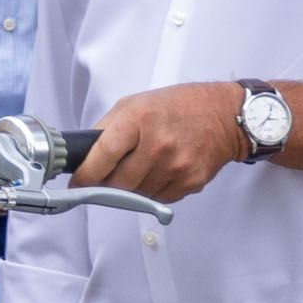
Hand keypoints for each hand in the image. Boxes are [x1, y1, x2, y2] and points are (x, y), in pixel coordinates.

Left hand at [76, 82, 250, 204]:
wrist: (224, 116)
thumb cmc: (180, 106)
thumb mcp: (136, 103)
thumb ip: (108, 128)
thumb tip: (85, 156)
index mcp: (140, 119)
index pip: (104, 154)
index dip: (86, 174)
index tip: (78, 183)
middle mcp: (158, 144)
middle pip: (118, 183)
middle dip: (108, 183)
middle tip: (109, 175)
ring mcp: (175, 166)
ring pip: (137, 194)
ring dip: (132, 187)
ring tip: (143, 165)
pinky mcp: (189, 182)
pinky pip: (158, 198)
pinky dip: (153, 189)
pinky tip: (161, 170)